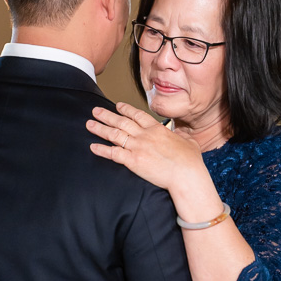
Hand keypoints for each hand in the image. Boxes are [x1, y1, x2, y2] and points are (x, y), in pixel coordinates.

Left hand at [86, 102, 205, 191]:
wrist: (186, 174)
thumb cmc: (190, 161)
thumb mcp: (190, 142)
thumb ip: (183, 136)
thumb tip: (183, 134)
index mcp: (157, 129)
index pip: (138, 115)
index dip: (126, 109)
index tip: (118, 105)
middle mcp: (145, 135)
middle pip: (121, 122)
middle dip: (107, 115)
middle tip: (96, 111)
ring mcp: (138, 147)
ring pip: (114, 135)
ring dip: (100, 129)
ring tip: (90, 124)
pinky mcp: (133, 161)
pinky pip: (113, 153)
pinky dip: (102, 150)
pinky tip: (93, 146)